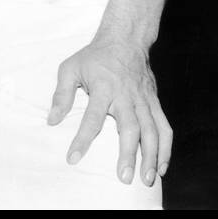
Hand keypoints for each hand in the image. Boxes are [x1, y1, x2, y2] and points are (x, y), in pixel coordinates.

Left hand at [48, 36, 171, 186]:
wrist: (125, 39)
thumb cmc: (94, 56)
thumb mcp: (71, 68)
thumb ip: (61, 95)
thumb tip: (51, 121)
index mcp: (103, 87)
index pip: (92, 118)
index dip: (82, 139)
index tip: (73, 158)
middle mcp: (126, 95)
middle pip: (130, 128)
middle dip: (128, 154)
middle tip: (124, 178)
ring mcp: (143, 100)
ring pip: (152, 131)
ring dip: (152, 156)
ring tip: (147, 179)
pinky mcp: (154, 102)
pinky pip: (164, 127)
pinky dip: (166, 148)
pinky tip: (161, 167)